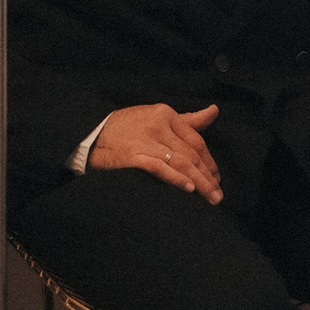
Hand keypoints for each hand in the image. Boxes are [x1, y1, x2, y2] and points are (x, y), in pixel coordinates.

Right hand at [87, 102, 221, 201]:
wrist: (91, 135)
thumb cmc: (126, 127)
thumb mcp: (156, 117)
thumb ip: (187, 119)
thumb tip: (214, 111)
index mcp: (166, 114)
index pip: (196, 140)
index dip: (210, 161)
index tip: (217, 177)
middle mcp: (158, 125)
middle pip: (191, 153)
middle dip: (208, 176)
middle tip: (218, 195)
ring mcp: (146, 140)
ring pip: (180, 162)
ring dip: (199, 182)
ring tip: (210, 197)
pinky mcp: (134, 155)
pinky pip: (160, 168)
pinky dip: (176, 178)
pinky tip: (188, 189)